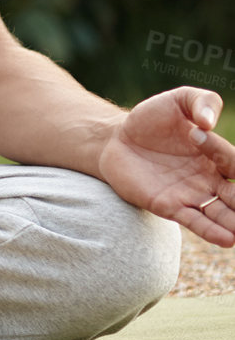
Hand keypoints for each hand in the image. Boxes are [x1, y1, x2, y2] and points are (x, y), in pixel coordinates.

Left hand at [97, 87, 234, 247]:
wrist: (116, 138)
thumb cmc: (151, 119)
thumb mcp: (178, 100)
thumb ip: (201, 101)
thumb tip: (207, 122)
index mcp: (218, 156)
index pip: (232, 161)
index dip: (219, 151)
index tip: (195, 133)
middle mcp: (210, 179)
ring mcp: (191, 195)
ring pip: (222, 214)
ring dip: (234, 222)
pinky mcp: (169, 206)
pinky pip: (195, 222)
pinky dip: (211, 231)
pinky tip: (227, 239)